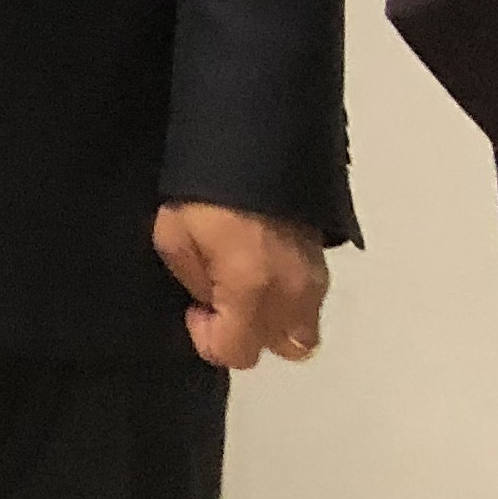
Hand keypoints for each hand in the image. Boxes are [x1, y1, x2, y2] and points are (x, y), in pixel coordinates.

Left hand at [153, 202, 329, 369]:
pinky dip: (289, 298)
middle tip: (222, 302)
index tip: (196, 311)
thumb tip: (208, 301)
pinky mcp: (325, 258)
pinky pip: (311, 300)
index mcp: (251, 289)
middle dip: (247, 334)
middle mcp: (292, 292)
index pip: (236, 354)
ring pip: (303, 330)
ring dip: (273, 320)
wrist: (253, 144)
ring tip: (245, 289)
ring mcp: (315, 277)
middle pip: (278, 349)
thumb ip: (191, 281)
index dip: (208, 338)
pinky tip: (264, 269)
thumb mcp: (173, 234)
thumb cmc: (205, 188)